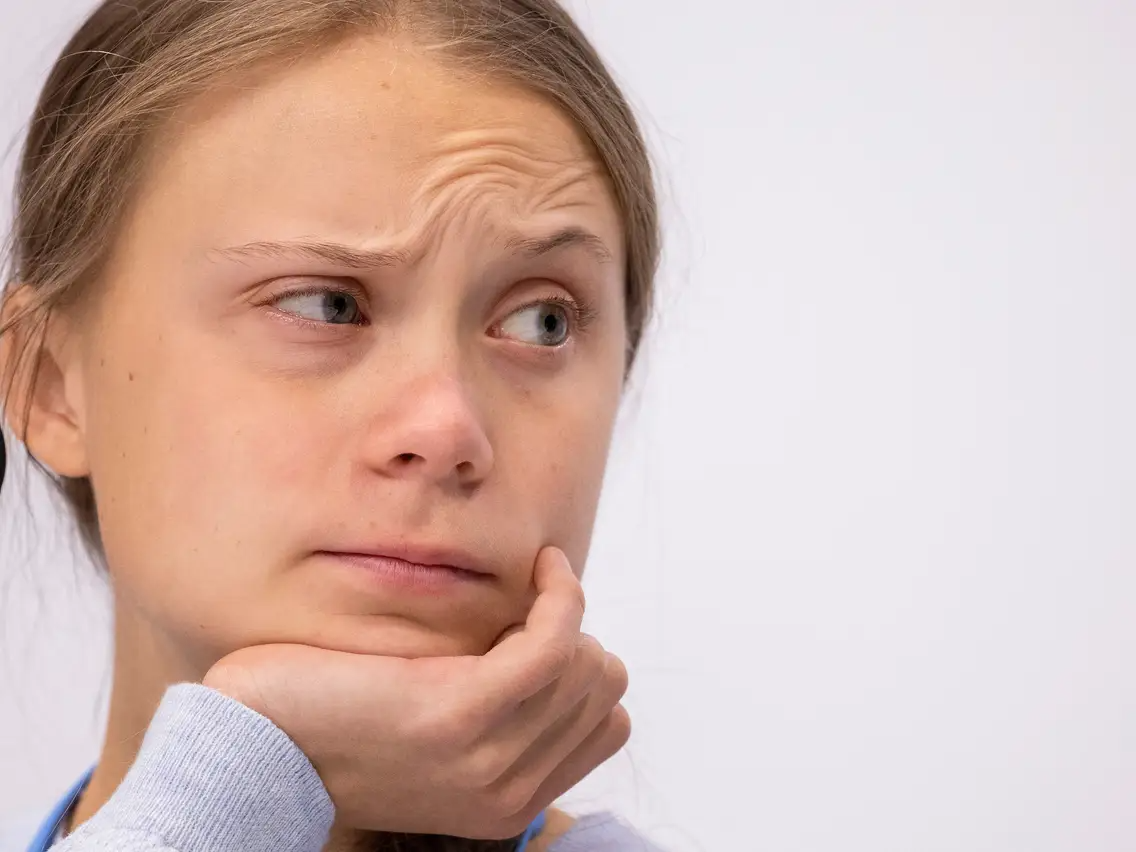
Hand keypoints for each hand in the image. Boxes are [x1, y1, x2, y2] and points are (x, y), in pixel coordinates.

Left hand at [201, 546, 629, 838]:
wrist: (253, 742)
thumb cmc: (333, 722)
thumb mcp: (434, 743)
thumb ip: (495, 725)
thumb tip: (545, 664)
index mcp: (506, 805)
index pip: (606, 726)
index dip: (584, 668)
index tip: (543, 631)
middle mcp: (508, 793)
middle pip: (603, 688)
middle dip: (579, 635)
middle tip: (529, 606)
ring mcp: (489, 758)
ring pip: (589, 664)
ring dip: (568, 611)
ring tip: (533, 585)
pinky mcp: (464, 711)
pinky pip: (555, 639)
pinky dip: (560, 592)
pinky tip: (540, 567)